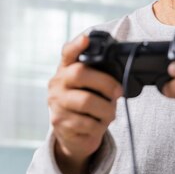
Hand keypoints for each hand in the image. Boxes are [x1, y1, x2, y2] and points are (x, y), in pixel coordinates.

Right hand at [48, 34, 122, 173]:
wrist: (71, 134)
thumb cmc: (84, 105)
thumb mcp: (88, 88)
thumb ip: (96, 78)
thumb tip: (117, 83)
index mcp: (65, 70)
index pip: (68, 53)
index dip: (76, 45)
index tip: (86, 39)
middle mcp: (57, 83)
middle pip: (80, 74)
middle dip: (106, 83)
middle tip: (118, 92)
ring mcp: (56, 102)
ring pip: (87, 101)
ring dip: (106, 109)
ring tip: (109, 113)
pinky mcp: (59, 122)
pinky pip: (87, 123)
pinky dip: (99, 125)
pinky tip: (97, 124)